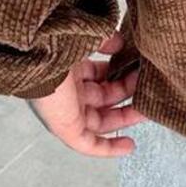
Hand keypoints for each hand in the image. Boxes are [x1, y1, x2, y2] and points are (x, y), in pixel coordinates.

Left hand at [26, 31, 142, 155]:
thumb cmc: (57, 43)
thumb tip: (120, 44)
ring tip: (147, 110)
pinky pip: (88, 144)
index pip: (96, 77)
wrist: (37, 52)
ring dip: (125, 117)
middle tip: (147, 90)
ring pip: (99, 121)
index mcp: (69, 69)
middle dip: (127, 95)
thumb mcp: (88, 38)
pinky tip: (129, 146)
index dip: (117, 76)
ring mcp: (66, 110)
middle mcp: (67, 91)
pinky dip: (108, 148)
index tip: (136, 71)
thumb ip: (105, 41)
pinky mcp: (65, 127)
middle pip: (102, 99)